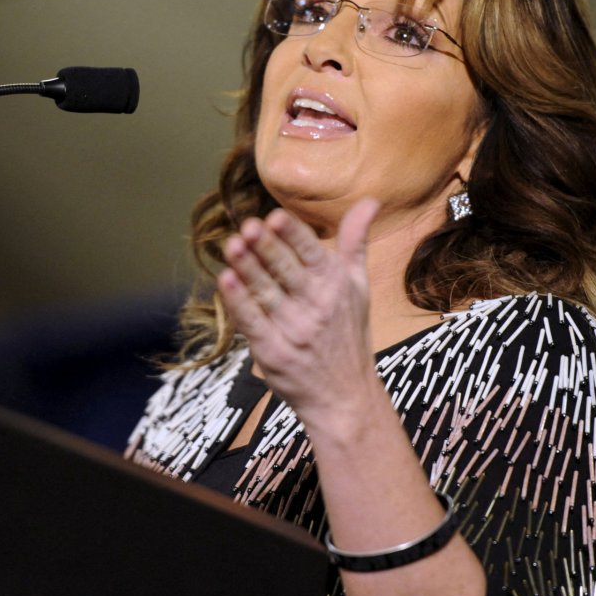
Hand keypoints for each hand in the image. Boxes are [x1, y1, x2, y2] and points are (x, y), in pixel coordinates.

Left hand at [217, 197, 381, 416]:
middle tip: (248, 227)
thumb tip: (370, 200)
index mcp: (336, 284)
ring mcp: (294, 330)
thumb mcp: (359, 285)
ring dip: (247, 269)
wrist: (344, 395)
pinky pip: (252, 322)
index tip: (274, 217)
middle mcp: (317, 305)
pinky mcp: (273, 351)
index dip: (292, 235)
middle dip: (267, 248)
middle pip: (286, 271)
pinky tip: (225, 281)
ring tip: (231, 246)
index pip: (312, 253)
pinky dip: (238, 302)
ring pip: (266, 293)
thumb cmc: (348, 333)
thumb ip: (356, 241)